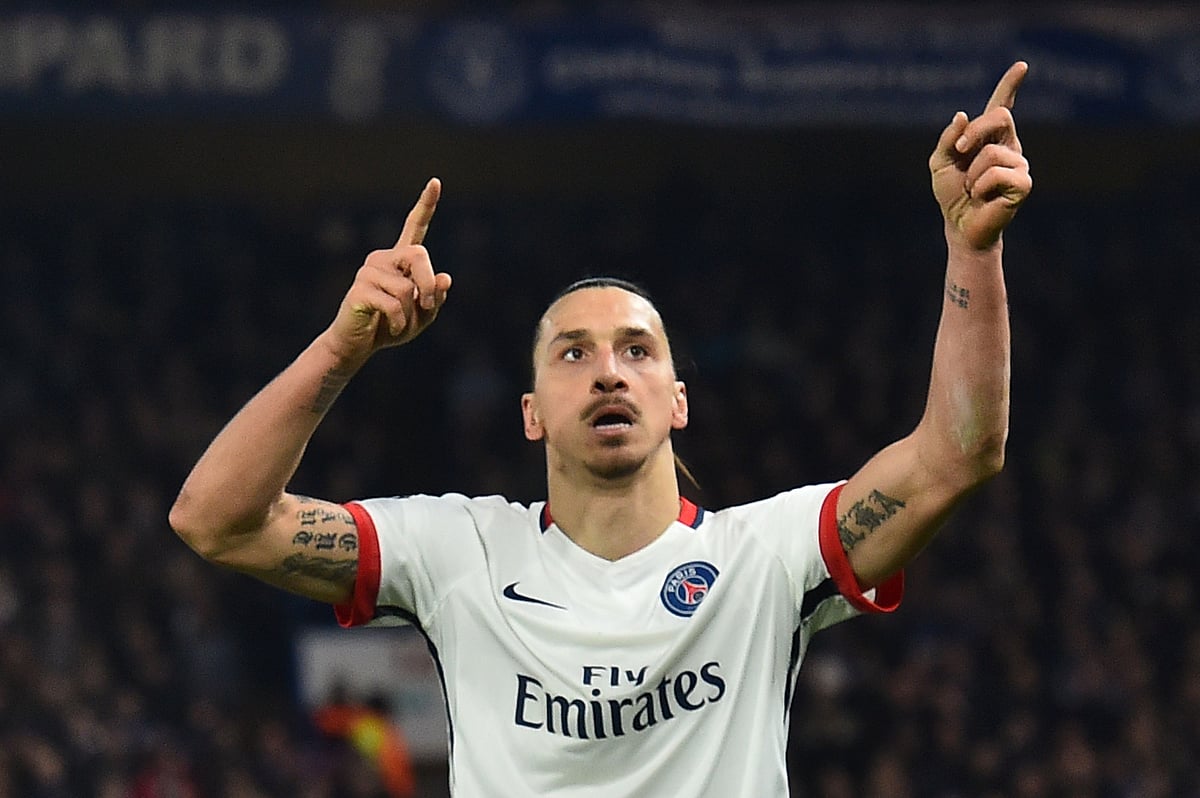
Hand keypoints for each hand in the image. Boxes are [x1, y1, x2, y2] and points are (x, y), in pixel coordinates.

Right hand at [323, 178, 452, 362]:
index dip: (426, 205)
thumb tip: (446, 278)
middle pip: (419, 256)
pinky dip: (400, 323)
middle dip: (429, 284)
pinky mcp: (359, 289)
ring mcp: (368, 271)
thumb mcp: (422, 316)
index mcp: (400, 260)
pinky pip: (394, 305)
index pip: (414, 227)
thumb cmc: (391, 327)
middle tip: (428, 305)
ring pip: (408, 289)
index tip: (435, 182)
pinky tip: (390, 327)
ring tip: (398, 322)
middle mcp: (383, 258)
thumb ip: (436, 298)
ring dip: (411, 314)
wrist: (357, 344)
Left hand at [930, 61, 1032, 249]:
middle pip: (1000, 116)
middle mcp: (1009, 146)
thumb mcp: (940, 162)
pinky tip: (982, 197)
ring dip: (972, 173)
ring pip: (991, 152)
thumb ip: (948, 138)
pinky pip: (997, 173)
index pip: (1002, 106)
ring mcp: (1019, 163)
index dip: (1010, 85)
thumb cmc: (951, 195)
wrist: (958, 226)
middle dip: (973, 132)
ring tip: (972, 189)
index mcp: (990, 138)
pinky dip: (981, 186)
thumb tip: (962, 115)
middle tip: (959, 152)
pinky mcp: (1024, 183)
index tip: (1021, 66)